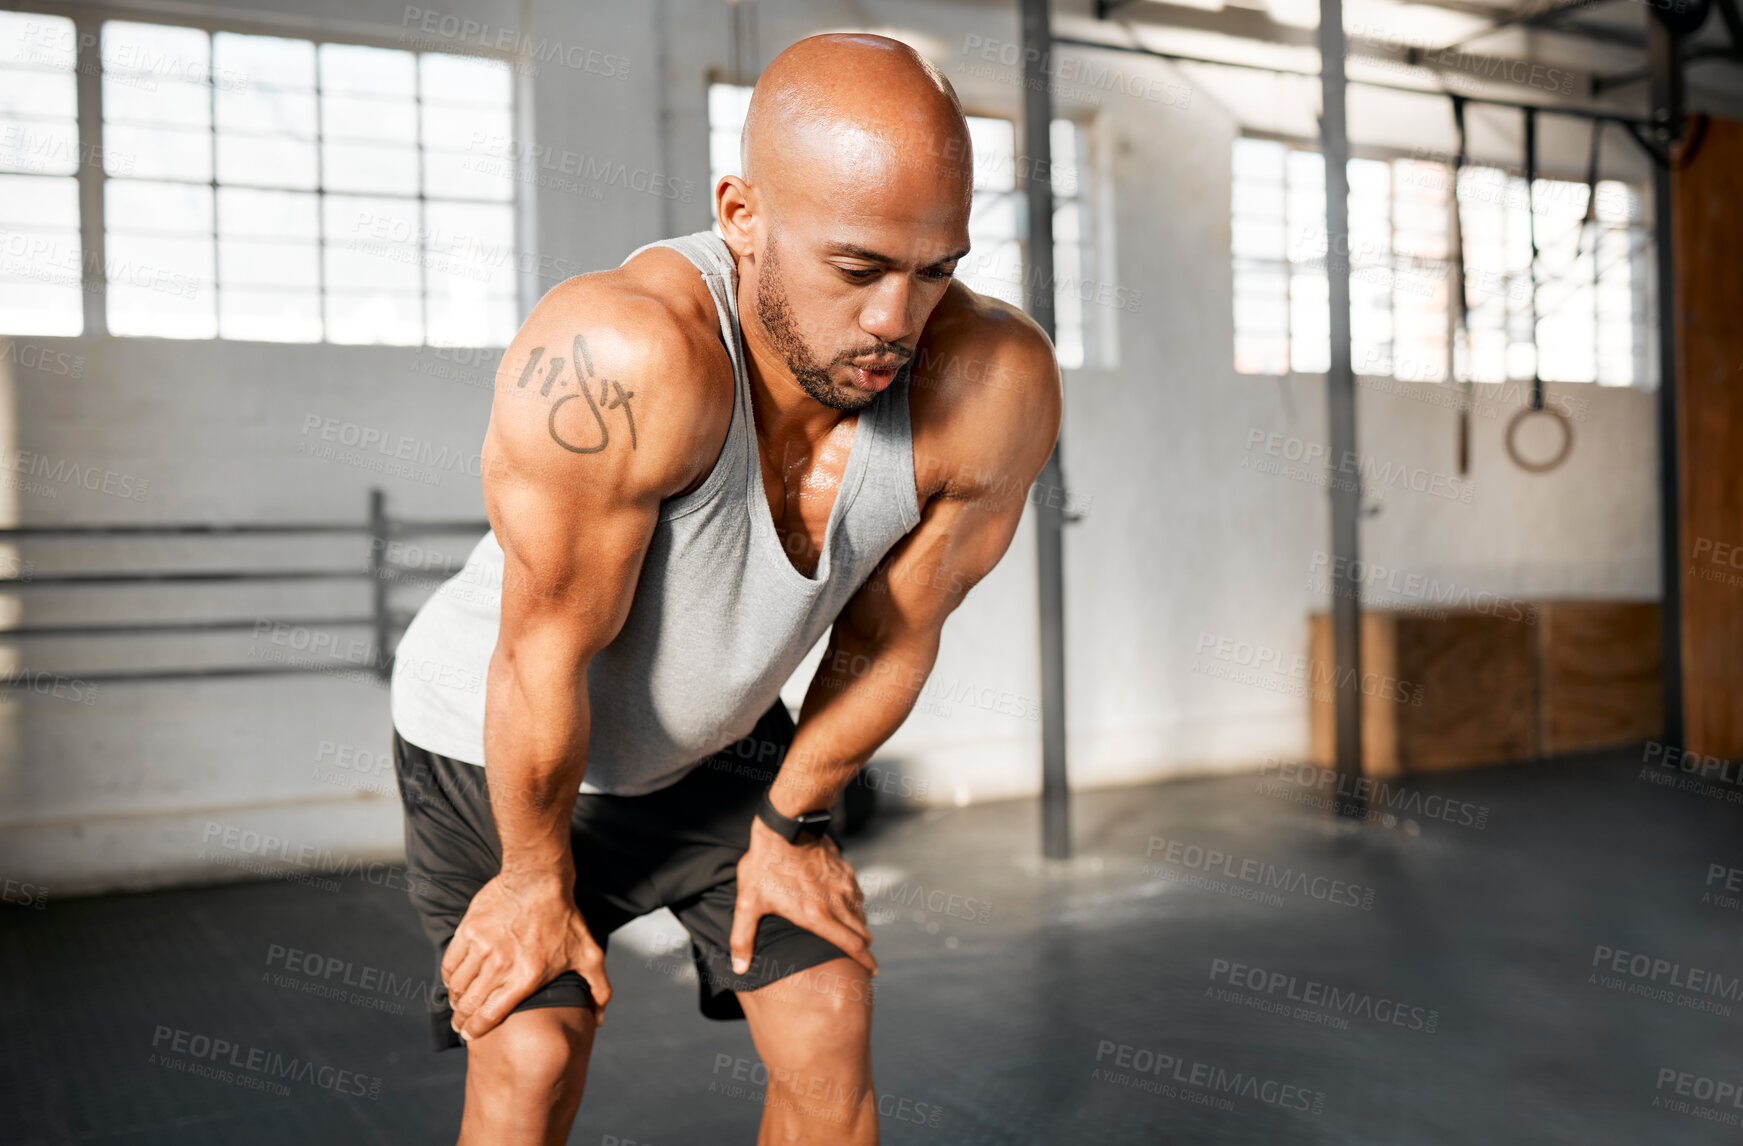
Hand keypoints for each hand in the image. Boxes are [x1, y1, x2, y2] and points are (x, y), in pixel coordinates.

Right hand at [442, 870, 611, 1040]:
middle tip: (460, 1024)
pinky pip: (450, 963)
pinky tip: (454, 980)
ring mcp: (482, 948)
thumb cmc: (565, 917)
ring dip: (455, 998)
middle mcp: (501, 966)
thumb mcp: (588, 954)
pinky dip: (449, 976)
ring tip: (458, 1002)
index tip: (469, 1035)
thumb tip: (600, 1020)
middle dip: (461, 1020)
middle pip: (469, 1004)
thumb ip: (598, 989)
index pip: (490, 1015)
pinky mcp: (468, 931)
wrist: (539, 879)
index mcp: (526, 978)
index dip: (475, 1030)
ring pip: (457, 985)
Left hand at [730, 817, 877, 978]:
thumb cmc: (764, 864)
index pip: (851, 946)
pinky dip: (855, 906)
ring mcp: (843, 885)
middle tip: (863, 962)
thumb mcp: (748, 902)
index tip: (872, 973)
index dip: (865, 963)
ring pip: (860, 914)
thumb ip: (743, 938)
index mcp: (816, 916)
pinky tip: (846, 908)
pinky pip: (857, 895)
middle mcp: (836, 903)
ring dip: (859, 928)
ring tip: (852, 937)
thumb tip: (739, 968)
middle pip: (862, 933)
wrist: (785, 825)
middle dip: (864, 950)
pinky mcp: (845, 870)